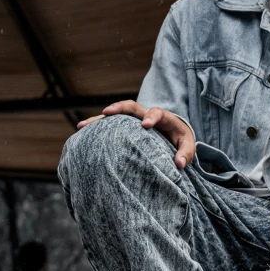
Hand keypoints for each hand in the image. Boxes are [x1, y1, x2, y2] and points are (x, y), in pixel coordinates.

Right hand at [76, 100, 194, 169]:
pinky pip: (110, 125)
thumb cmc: (181, 140)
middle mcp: (145, 115)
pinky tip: (82, 133)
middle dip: (119, 108)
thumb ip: (186, 154)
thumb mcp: (187, 145)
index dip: (151, 116)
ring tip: (82, 125)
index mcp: (163, 117)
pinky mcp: (125, 127)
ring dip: (99, 118)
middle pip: (131, 106)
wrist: (174, 134)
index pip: (157, 112)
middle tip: (106, 112)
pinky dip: (97, 127)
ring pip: (116, 115)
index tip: (146, 125)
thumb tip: (178, 164)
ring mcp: (134, 120)